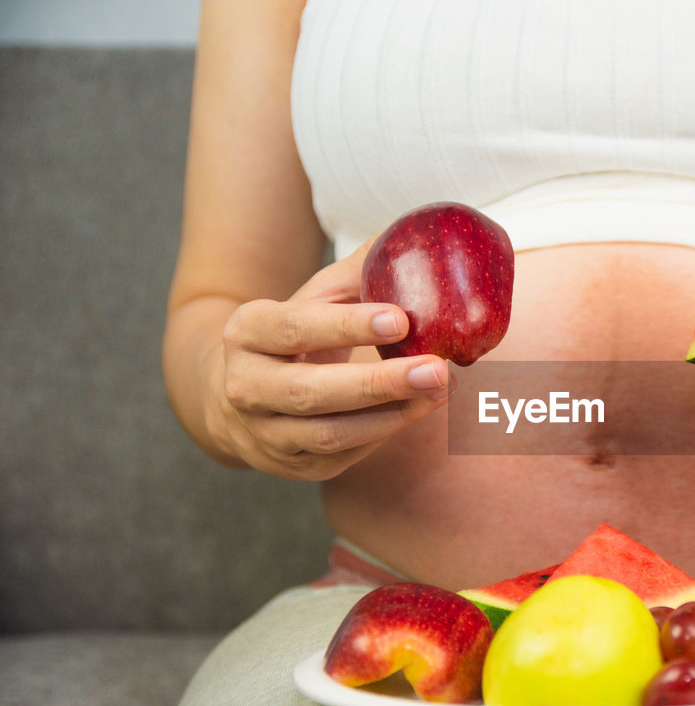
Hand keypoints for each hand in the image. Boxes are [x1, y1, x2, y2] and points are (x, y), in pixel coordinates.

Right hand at [214, 244, 453, 479]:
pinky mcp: (293, 467)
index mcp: (246, 331)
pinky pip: (343, 455)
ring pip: (330, 433)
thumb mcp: (313, 297)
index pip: (294, 328)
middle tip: (436, 368)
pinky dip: (384, 433)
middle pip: (311, 392)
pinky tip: (418, 409)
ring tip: (440, 389)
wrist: (244, 394)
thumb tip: (419, 238)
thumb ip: (359, 272)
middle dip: (378, 383)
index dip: (345, 326)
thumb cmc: (296, 335)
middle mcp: (245, 387)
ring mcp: (265, 434)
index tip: (399, 319)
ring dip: (391, 414)